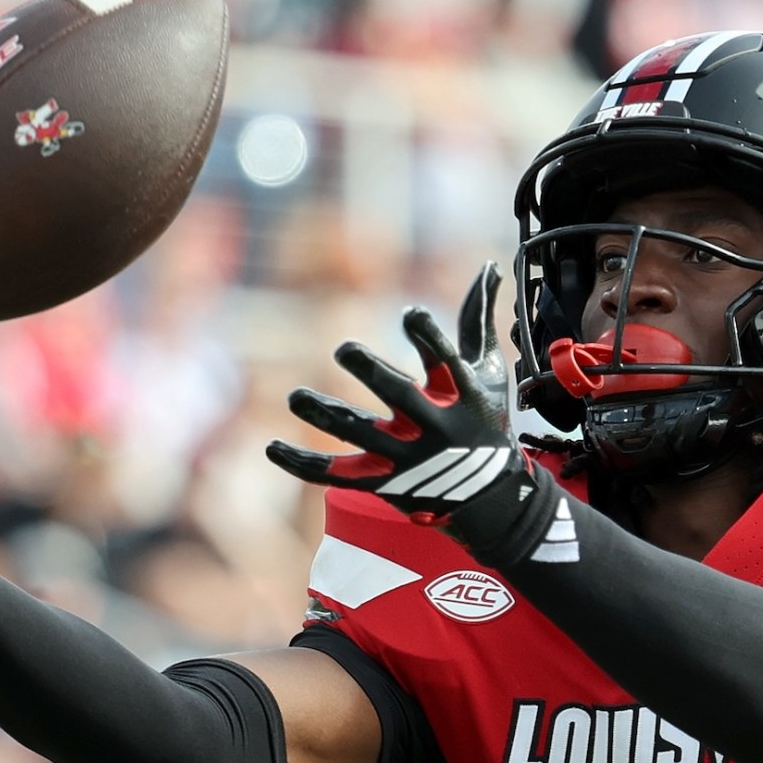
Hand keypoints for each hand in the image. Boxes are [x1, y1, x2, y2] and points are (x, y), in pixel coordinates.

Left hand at [271, 263, 568, 569]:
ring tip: (294, 397)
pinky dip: (303, 464)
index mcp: (460, 393)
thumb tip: (490, 265)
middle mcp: (433, 424)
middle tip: (344, 349)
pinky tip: (272, 447)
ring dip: (324, 413)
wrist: (490, 497)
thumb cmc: (485, 420)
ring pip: (358, 433)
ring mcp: (406, 456)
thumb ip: (479, 318)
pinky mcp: (385, 481)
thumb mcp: (489, 371)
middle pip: (397, 394)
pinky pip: (337, 474)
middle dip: (370, 370)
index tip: (409, 314)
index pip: (444, 357)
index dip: (426, 334)